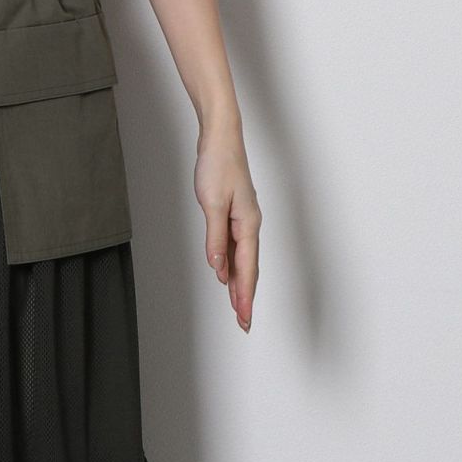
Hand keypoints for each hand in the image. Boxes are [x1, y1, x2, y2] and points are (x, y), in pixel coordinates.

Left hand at [194, 124, 260, 332]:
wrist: (220, 139)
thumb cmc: (218, 165)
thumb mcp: (212, 203)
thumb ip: (215, 237)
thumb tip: (218, 266)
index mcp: (248, 224)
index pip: (247, 268)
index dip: (244, 295)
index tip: (243, 317)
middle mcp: (249, 225)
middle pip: (249, 269)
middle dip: (246, 298)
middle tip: (244, 323)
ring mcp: (243, 221)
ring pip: (243, 261)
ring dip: (239, 285)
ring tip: (237, 308)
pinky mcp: (234, 216)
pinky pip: (235, 249)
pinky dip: (232, 266)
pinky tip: (225, 277)